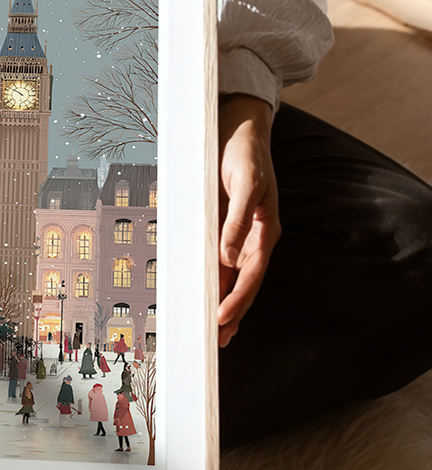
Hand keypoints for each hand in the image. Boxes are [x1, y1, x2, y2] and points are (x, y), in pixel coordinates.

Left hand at [217, 94, 280, 346]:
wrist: (238, 127)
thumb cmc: (245, 152)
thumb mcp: (245, 181)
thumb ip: (238, 219)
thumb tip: (228, 256)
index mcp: (265, 231)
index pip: (251, 275)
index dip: (237, 299)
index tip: (221, 319)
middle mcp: (253, 238)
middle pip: (242, 284)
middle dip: (231, 313)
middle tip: (215, 342)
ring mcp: (238, 235)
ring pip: (230, 278)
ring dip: (222, 304)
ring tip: (212, 334)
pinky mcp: (223, 228)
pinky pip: (217, 262)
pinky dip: (212, 283)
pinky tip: (204, 298)